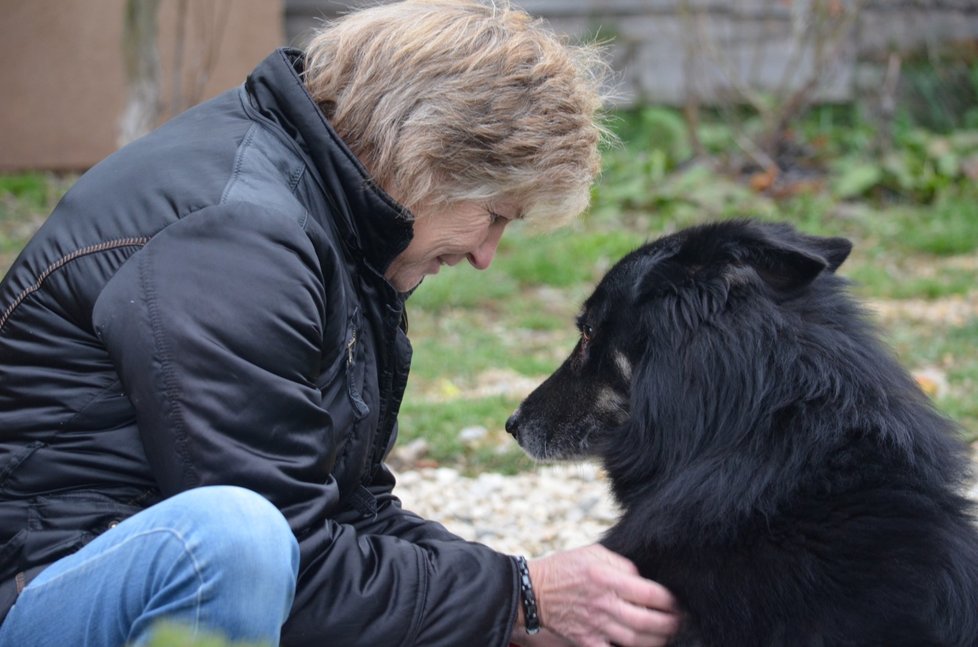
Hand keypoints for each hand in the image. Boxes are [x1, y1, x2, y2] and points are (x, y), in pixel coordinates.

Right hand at [515, 544, 679, 646]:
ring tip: (666, 635)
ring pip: (637, 640)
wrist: (533, 592)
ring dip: (657, 639)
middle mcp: (605, 604)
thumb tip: (642, 578)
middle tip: (679, 622)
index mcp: (608, 579)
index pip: (650, 594)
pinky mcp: (587, 641)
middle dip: (670, 623)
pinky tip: (642, 646)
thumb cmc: (564, 568)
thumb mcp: (593, 553)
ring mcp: (596, 625)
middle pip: (648, 621)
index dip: (669, 600)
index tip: (676, 602)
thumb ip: (622, 564)